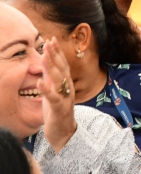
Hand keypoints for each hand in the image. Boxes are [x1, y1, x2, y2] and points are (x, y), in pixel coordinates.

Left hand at [39, 38, 76, 152]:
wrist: (64, 133)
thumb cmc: (57, 112)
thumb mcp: (53, 91)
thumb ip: (51, 77)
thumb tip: (45, 61)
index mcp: (65, 84)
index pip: (62, 65)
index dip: (57, 52)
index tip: (51, 40)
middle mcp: (67, 89)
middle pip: (62, 69)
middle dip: (55, 55)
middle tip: (50, 42)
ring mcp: (65, 98)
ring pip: (59, 80)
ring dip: (52, 68)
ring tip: (45, 57)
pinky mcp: (60, 109)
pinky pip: (53, 98)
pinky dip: (47, 90)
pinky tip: (40, 82)